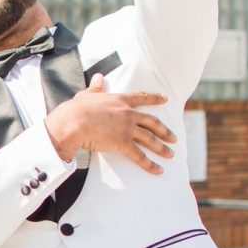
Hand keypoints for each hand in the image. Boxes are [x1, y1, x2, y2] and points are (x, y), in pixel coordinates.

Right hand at [45, 74, 175, 173]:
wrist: (73, 122)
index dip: (155, 98)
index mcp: (120, 100)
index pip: (142, 98)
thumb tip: (99, 77)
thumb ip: (96, 87)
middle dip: (164, 130)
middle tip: (174, 137)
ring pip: (150, 139)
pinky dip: (150, 164)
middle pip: (152, 122)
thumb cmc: (77, 109)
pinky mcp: (123, 143)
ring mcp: (127, 129)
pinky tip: (158, 170)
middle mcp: (128, 114)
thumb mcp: (87, 94)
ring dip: (162, 148)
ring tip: (170, 154)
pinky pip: (139, 156)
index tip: (165, 98)